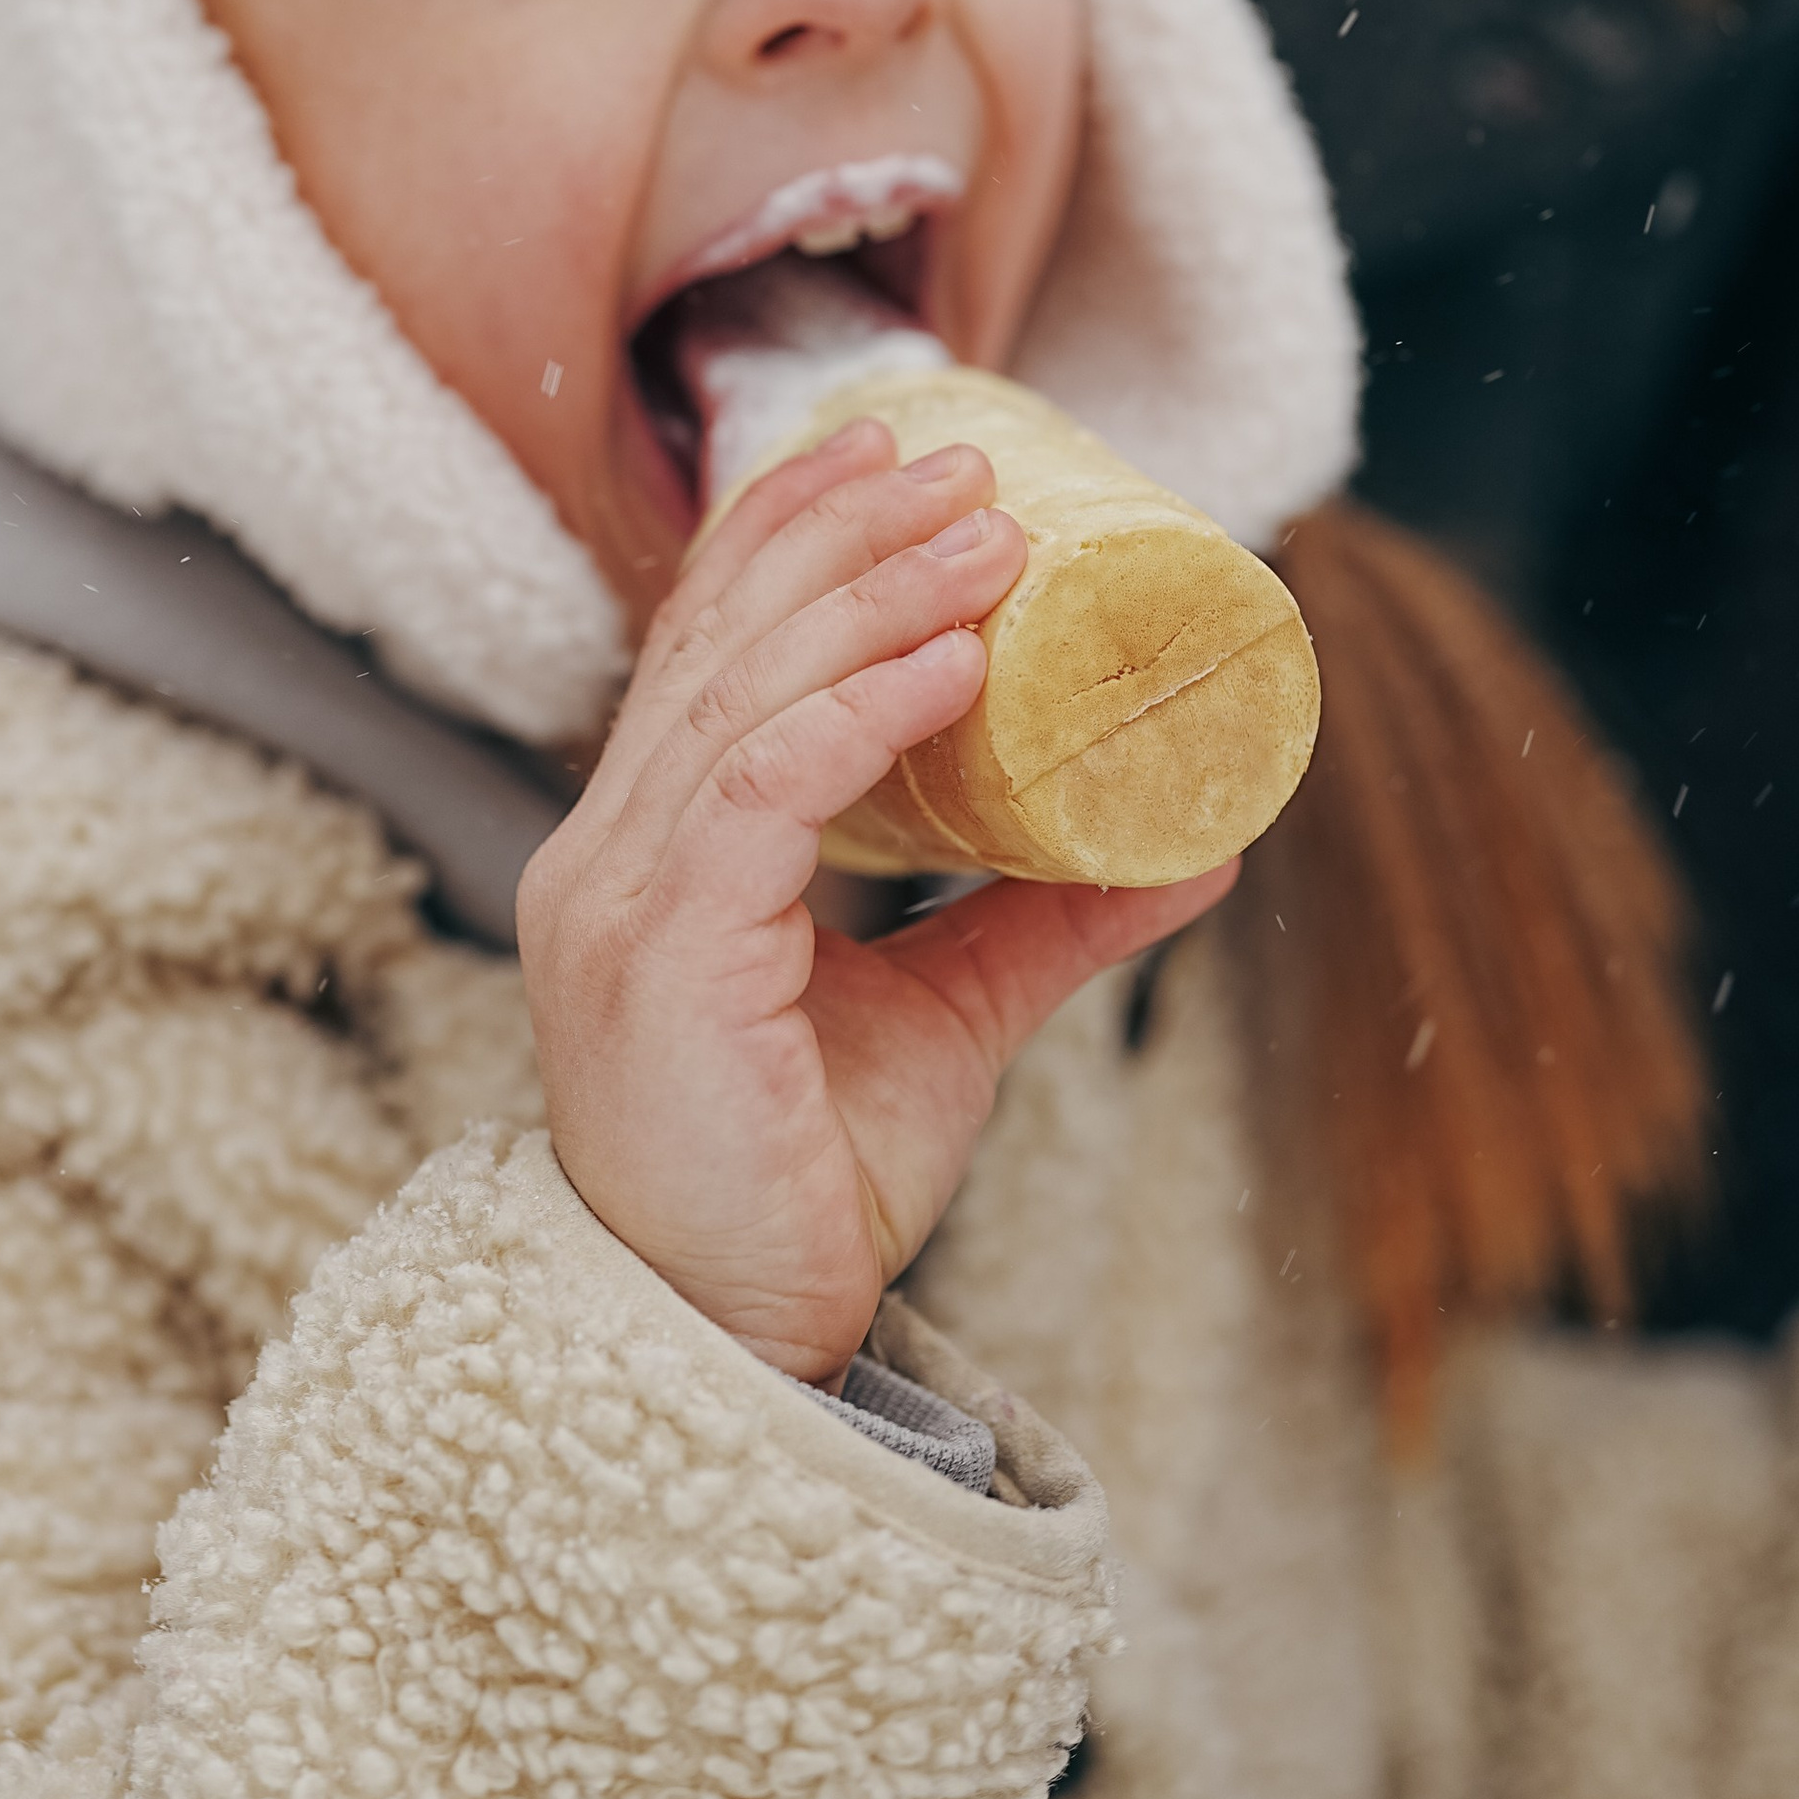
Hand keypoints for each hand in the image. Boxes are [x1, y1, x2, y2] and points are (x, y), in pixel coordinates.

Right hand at [519, 421, 1236, 1381]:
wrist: (735, 1346)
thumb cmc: (804, 1186)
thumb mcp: (945, 1020)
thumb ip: (1042, 923)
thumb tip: (1194, 836)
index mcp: (644, 849)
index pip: (700, 645)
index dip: (788, 532)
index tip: (895, 452)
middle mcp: (603, 852)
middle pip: (720, 638)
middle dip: (844, 530)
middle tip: (967, 463)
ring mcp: (614, 896)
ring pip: (745, 690)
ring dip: (874, 594)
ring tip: (989, 537)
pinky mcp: (658, 951)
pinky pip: (762, 787)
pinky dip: (860, 709)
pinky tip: (951, 662)